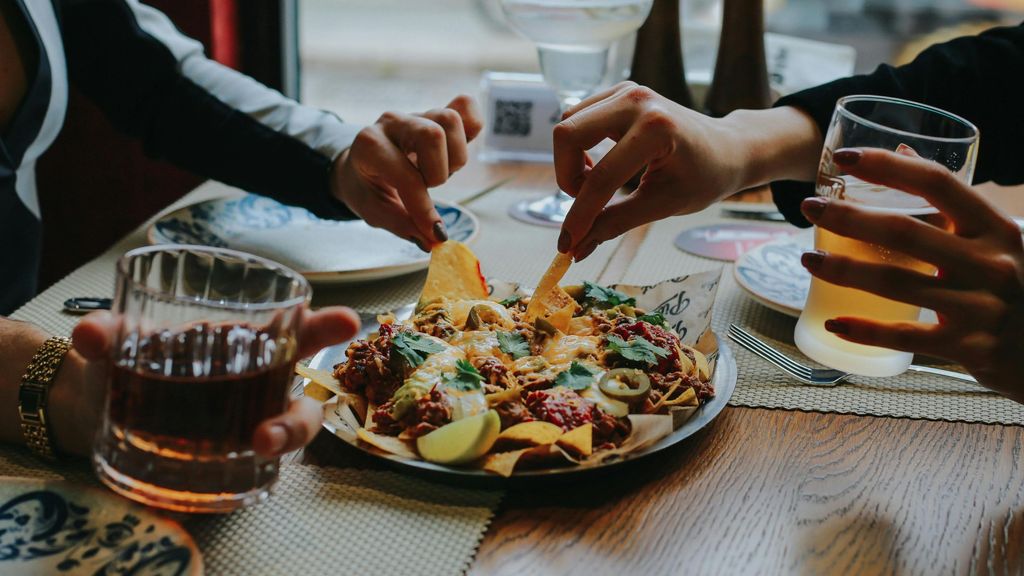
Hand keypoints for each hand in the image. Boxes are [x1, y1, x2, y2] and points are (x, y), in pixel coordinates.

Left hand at [50, 307, 360, 456]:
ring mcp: (248, 422)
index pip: (295, 330)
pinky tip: (225, 490)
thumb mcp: (113, 342)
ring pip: (288, 436)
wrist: (92, 404)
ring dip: (280, 445)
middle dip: (297, 418)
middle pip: (301, 399)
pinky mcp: (228, 457)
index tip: (350, 320)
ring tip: (255, 450)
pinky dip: (247, 480)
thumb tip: (90, 334)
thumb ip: (106, 334)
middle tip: (268, 434)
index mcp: (243, 341)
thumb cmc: (122, 360)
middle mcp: (257, 383)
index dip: (327, 326)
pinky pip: (254, 470)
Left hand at [332, 95, 483, 249]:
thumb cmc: (367, 187)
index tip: (433, 230)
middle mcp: (393, 122)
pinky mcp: (436, 113)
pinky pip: (466, 106)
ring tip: (439, 172)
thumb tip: (434, 239)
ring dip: (454, 156)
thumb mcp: (374, 210)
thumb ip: (402, 224)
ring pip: (451, 120)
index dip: (423, 207)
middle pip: (433, 134)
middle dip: (438, 172)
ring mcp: (416, 113)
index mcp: (370, 145)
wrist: (360, 163)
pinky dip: (471, 129)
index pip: (406, 174)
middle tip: (428, 187)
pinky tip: (455, 151)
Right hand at [554, 83, 744, 258]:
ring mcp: (626, 91)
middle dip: (567, 176)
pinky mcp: (619, 92)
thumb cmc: (704, 177)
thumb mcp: (663, 205)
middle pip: (567, 134)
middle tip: (585, 200)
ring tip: (596, 183)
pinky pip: (577, 117)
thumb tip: (577, 248)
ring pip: (567, 125)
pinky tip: (601, 164)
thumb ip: (616, 223)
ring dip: (571, 162)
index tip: (568, 242)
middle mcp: (636, 101)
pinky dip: (578, 147)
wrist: (728, 148)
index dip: (580, 215)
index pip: (601, 178)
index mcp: (656, 128)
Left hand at [799, 148, 1023, 400]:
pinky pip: (905, 337)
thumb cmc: (1019, 284)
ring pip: (896, 283)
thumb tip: (902, 152)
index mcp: (997, 227)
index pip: (938, 184)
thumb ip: (954, 201)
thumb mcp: (999, 236)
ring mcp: (981, 307)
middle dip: (848, 217)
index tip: (843, 159)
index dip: (887, 167)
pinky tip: (833, 320)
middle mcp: (991, 263)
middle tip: (810, 208)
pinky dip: (864, 329)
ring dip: (843, 270)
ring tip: (808, 258)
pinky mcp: (970, 347)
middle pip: (905, 232)